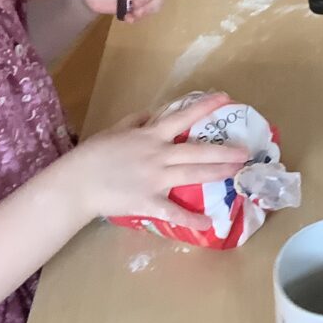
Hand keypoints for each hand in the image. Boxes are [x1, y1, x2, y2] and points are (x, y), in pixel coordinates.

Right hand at [57, 93, 248, 227]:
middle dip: (224, 151)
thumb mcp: (115, 130)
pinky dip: (190, 219)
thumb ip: (136, 121)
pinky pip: (173, 211)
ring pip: (192, 175)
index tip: (225, 98)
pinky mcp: (148, 201)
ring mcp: (155, 179)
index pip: (183, 117)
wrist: (76, 184)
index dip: (205, 107)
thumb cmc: (93, 155)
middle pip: (197, 151)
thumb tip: (151, 114)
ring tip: (237, 173)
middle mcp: (158, 155)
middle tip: (246, 152)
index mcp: (150, 136)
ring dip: (217, 174)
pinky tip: (208, 223)